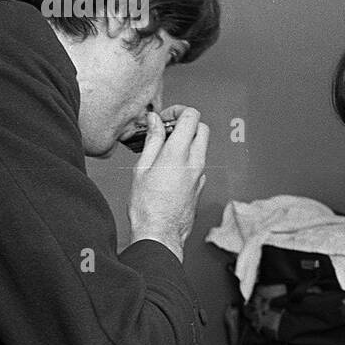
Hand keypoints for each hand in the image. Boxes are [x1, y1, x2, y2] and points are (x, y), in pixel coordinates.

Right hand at [128, 105, 208, 260]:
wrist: (160, 233)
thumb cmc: (147, 206)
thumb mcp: (142, 167)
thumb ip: (152, 140)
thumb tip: (155, 120)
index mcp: (179, 154)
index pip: (192, 116)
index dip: (179, 110)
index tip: (165, 116)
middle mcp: (195, 162)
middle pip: (202, 128)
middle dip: (186, 123)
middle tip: (166, 130)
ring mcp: (201, 174)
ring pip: (201, 146)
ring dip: (186, 140)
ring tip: (163, 149)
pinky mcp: (201, 185)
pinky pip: (198, 163)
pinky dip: (187, 157)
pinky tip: (169, 167)